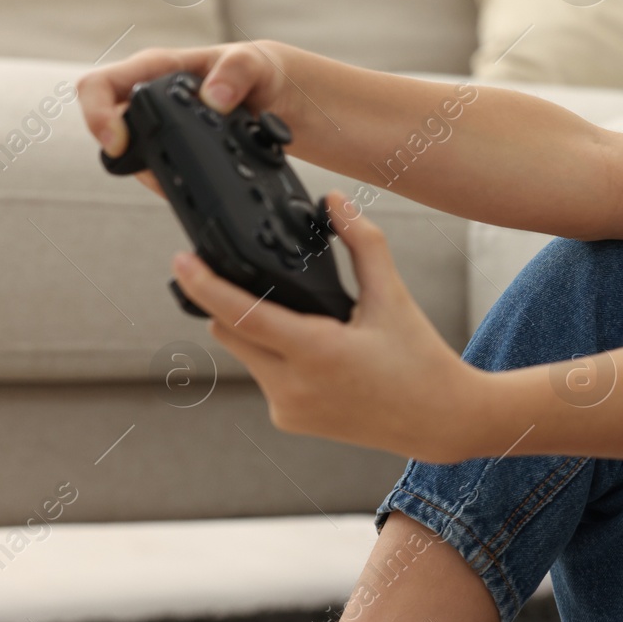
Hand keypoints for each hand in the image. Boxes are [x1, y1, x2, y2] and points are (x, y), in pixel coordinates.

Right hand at [77, 41, 304, 197]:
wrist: (279, 93)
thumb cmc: (260, 69)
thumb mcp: (255, 62)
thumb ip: (236, 71)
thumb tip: (214, 99)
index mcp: (157, 68)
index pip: (100, 86)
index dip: (97, 115)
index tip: (118, 143)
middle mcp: (150, 96)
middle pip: (109, 129)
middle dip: (127, 156)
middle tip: (161, 173)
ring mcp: (161, 123)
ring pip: (133, 155)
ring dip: (154, 174)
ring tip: (188, 180)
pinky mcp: (176, 146)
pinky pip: (159, 167)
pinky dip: (172, 180)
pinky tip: (194, 183)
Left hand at [169, 190, 482, 463]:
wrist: (440, 420)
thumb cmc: (420, 360)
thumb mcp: (393, 297)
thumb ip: (363, 244)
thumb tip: (335, 201)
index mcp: (317, 352)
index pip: (242, 315)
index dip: (205, 285)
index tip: (182, 261)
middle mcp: (293, 387)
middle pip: (231, 332)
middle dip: (233, 302)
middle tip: (252, 277)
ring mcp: (287, 408)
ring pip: (244, 355)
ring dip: (255, 330)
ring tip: (302, 316)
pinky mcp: (289, 420)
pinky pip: (263, 377)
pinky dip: (274, 356)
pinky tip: (311, 350)